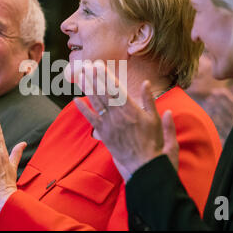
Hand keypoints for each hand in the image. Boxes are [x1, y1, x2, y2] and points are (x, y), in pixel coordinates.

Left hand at [74, 62, 178, 181]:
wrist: (144, 166)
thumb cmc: (154, 143)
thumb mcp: (156, 120)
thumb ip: (150, 101)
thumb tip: (147, 83)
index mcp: (132, 109)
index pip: (115, 88)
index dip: (105, 75)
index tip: (98, 65)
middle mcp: (118, 114)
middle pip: (103, 92)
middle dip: (94, 78)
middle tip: (86, 65)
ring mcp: (109, 124)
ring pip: (96, 103)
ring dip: (87, 89)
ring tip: (80, 76)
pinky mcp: (104, 134)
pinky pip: (91, 120)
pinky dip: (83, 110)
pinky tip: (76, 100)